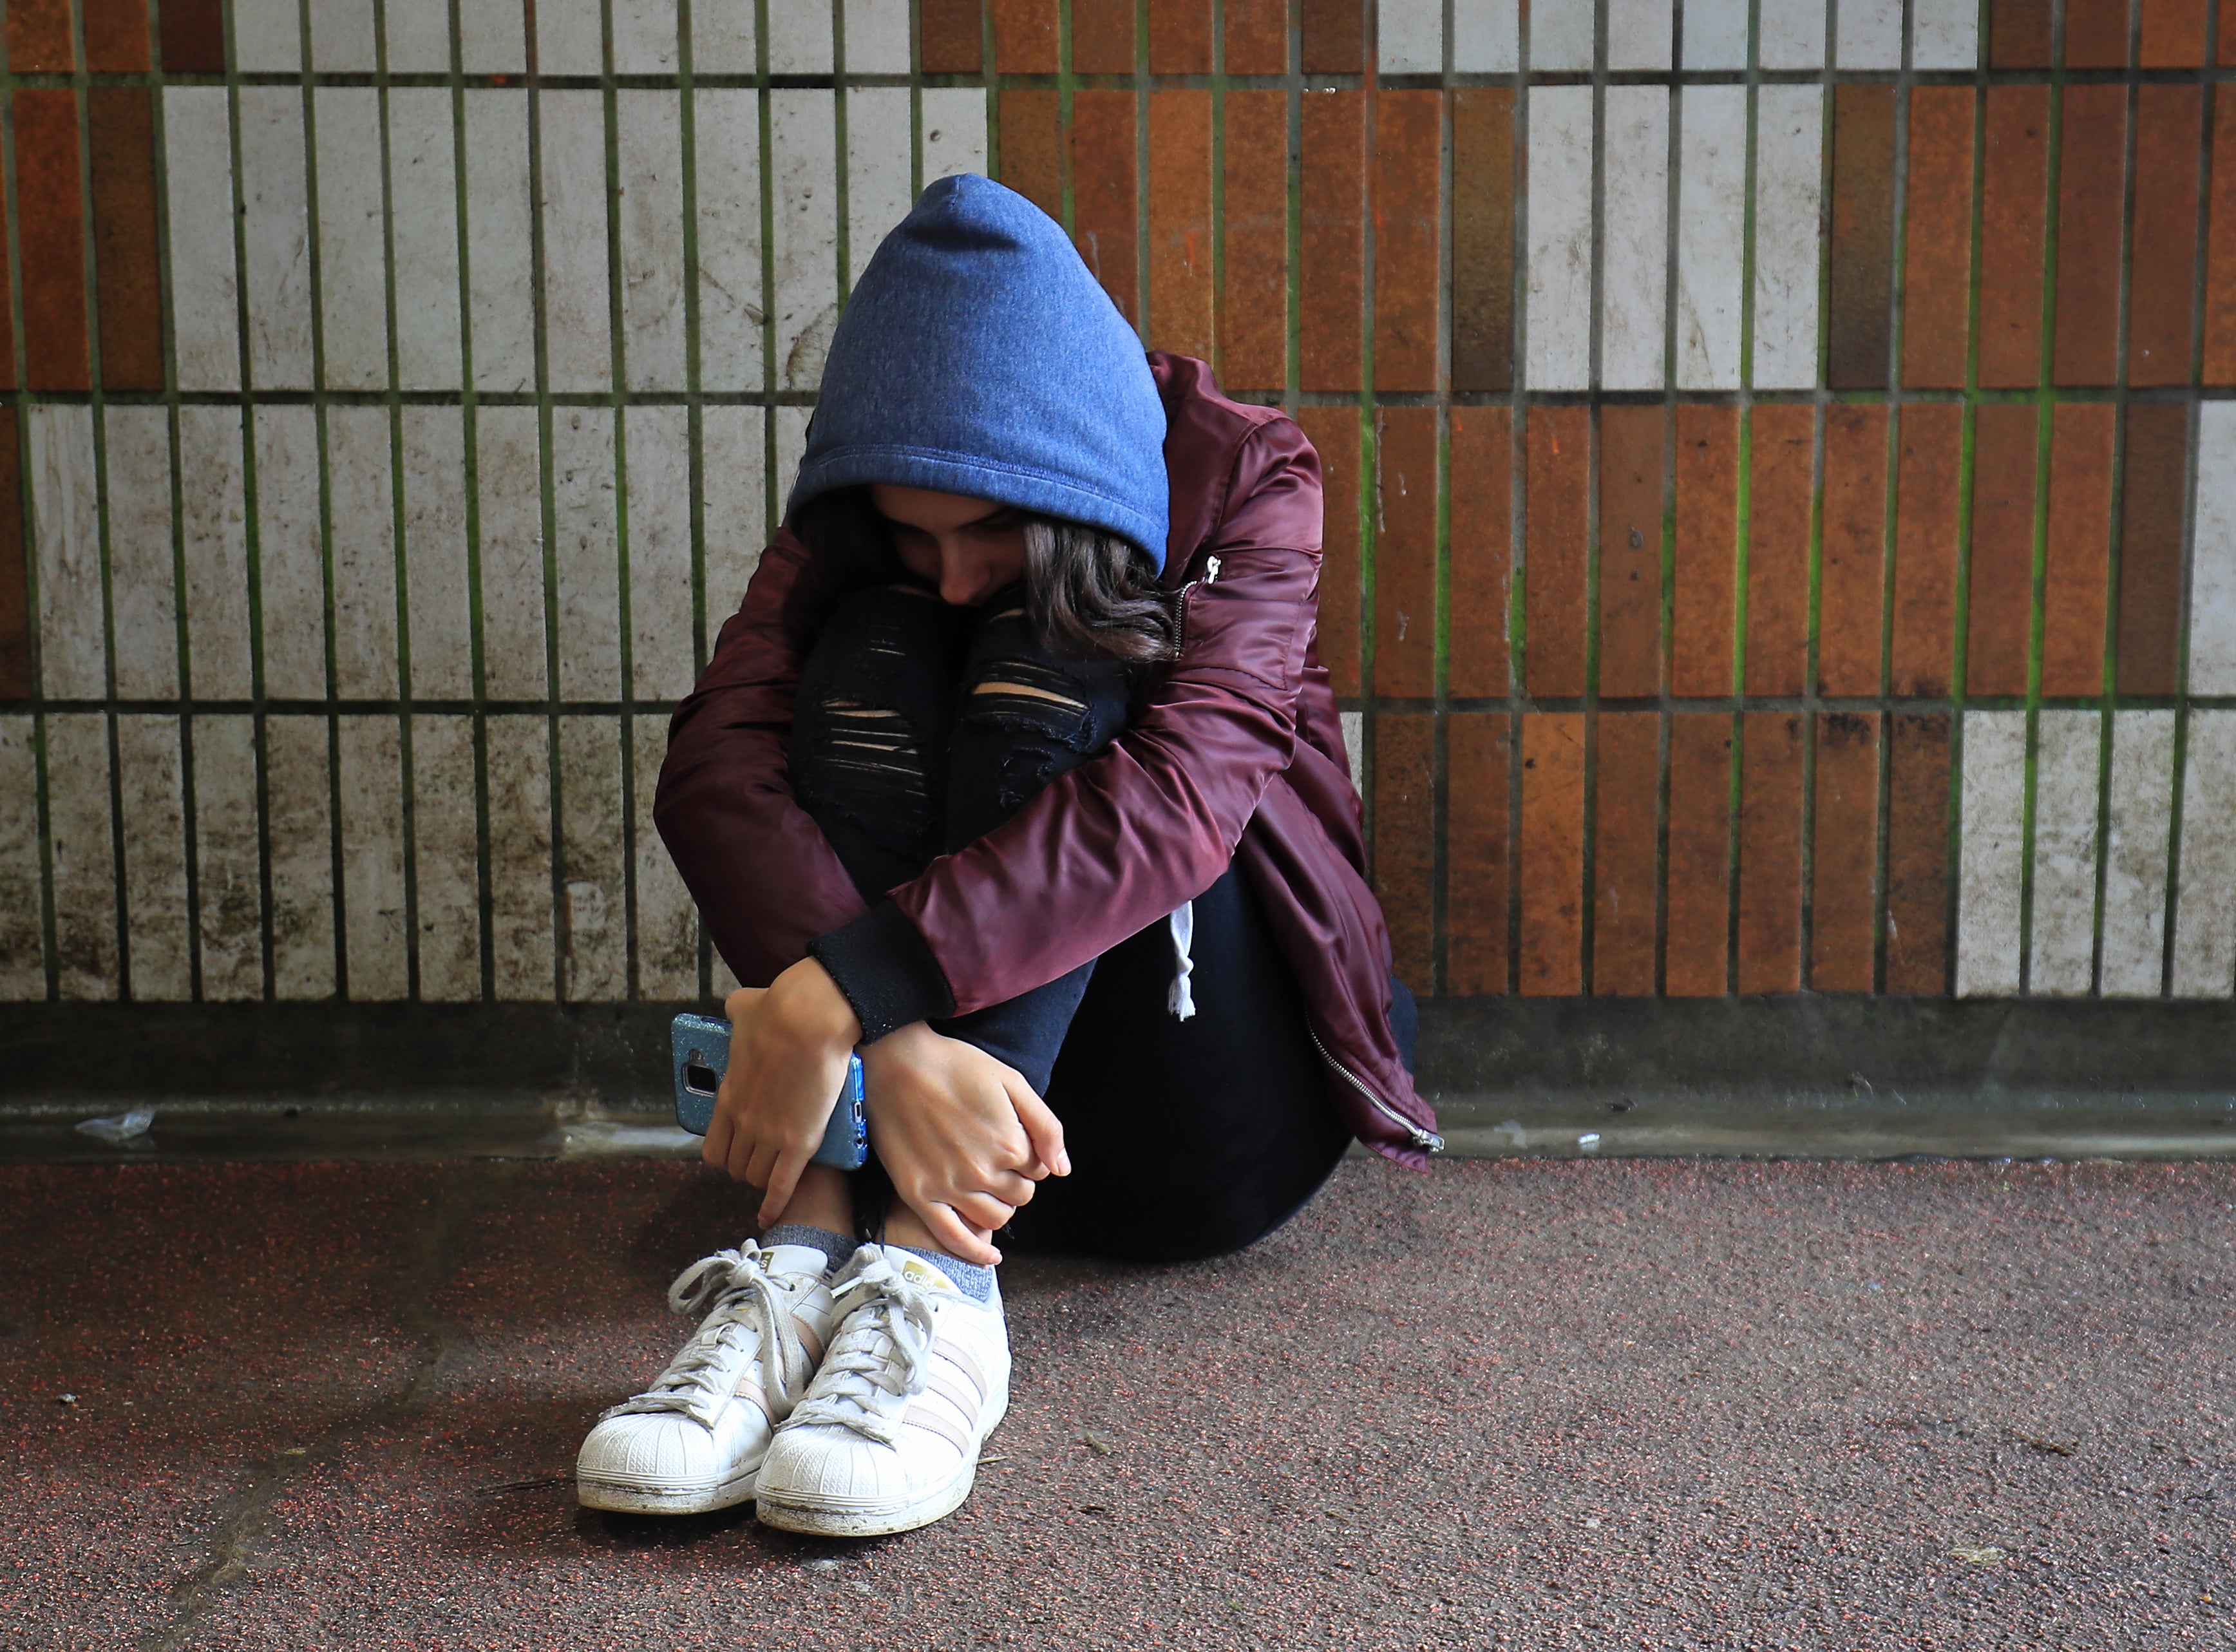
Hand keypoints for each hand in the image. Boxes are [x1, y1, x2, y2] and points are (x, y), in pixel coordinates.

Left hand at [704, 959, 862, 1225]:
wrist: (808, 1018)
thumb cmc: (779, 1010)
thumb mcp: (745, 1010)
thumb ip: (738, 1013)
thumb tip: (739, 1007)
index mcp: (728, 1095)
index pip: (714, 1145)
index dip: (726, 1153)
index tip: (737, 1151)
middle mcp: (743, 1122)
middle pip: (736, 1166)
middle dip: (747, 1167)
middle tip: (762, 1162)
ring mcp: (769, 1136)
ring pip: (757, 1177)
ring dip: (764, 1180)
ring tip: (776, 1176)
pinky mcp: (797, 1143)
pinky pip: (781, 1186)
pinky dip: (775, 1204)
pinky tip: (771, 1216)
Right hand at [859, 1024, 1069, 1265]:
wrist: (896, 1062)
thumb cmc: (956, 1066)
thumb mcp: (1012, 1082)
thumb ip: (1045, 1126)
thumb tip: (1061, 1169)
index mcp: (1010, 1144)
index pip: (1038, 1171)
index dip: (1029, 1157)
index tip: (1013, 1141)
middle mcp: (982, 1172)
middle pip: (1019, 1196)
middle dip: (1015, 1181)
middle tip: (995, 1159)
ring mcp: (948, 1187)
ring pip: (994, 1218)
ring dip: (999, 1207)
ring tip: (986, 1186)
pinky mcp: (919, 1195)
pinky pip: (952, 1237)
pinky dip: (974, 1252)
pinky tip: (989, 1258)